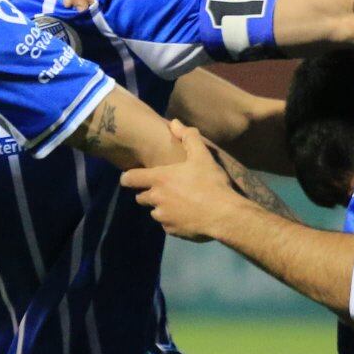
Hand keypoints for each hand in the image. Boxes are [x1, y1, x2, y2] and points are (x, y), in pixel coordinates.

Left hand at [121, 120, 241, 241]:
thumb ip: (188, 137)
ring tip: (178, 204)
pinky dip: (173, 221)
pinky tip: (187, 216)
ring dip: (161, 208)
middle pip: (141, 197)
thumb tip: (174, 122)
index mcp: (159, 179)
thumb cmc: (211, 183)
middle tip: (165, 189)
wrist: (225, 215)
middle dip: (149, 193)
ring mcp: (163, 217)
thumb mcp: (202, 156)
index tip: (131, 178)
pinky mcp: (172, 231)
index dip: (128, 178)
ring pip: (154, 212)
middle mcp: (156, 198)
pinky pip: (167, 225)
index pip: (130, 179)